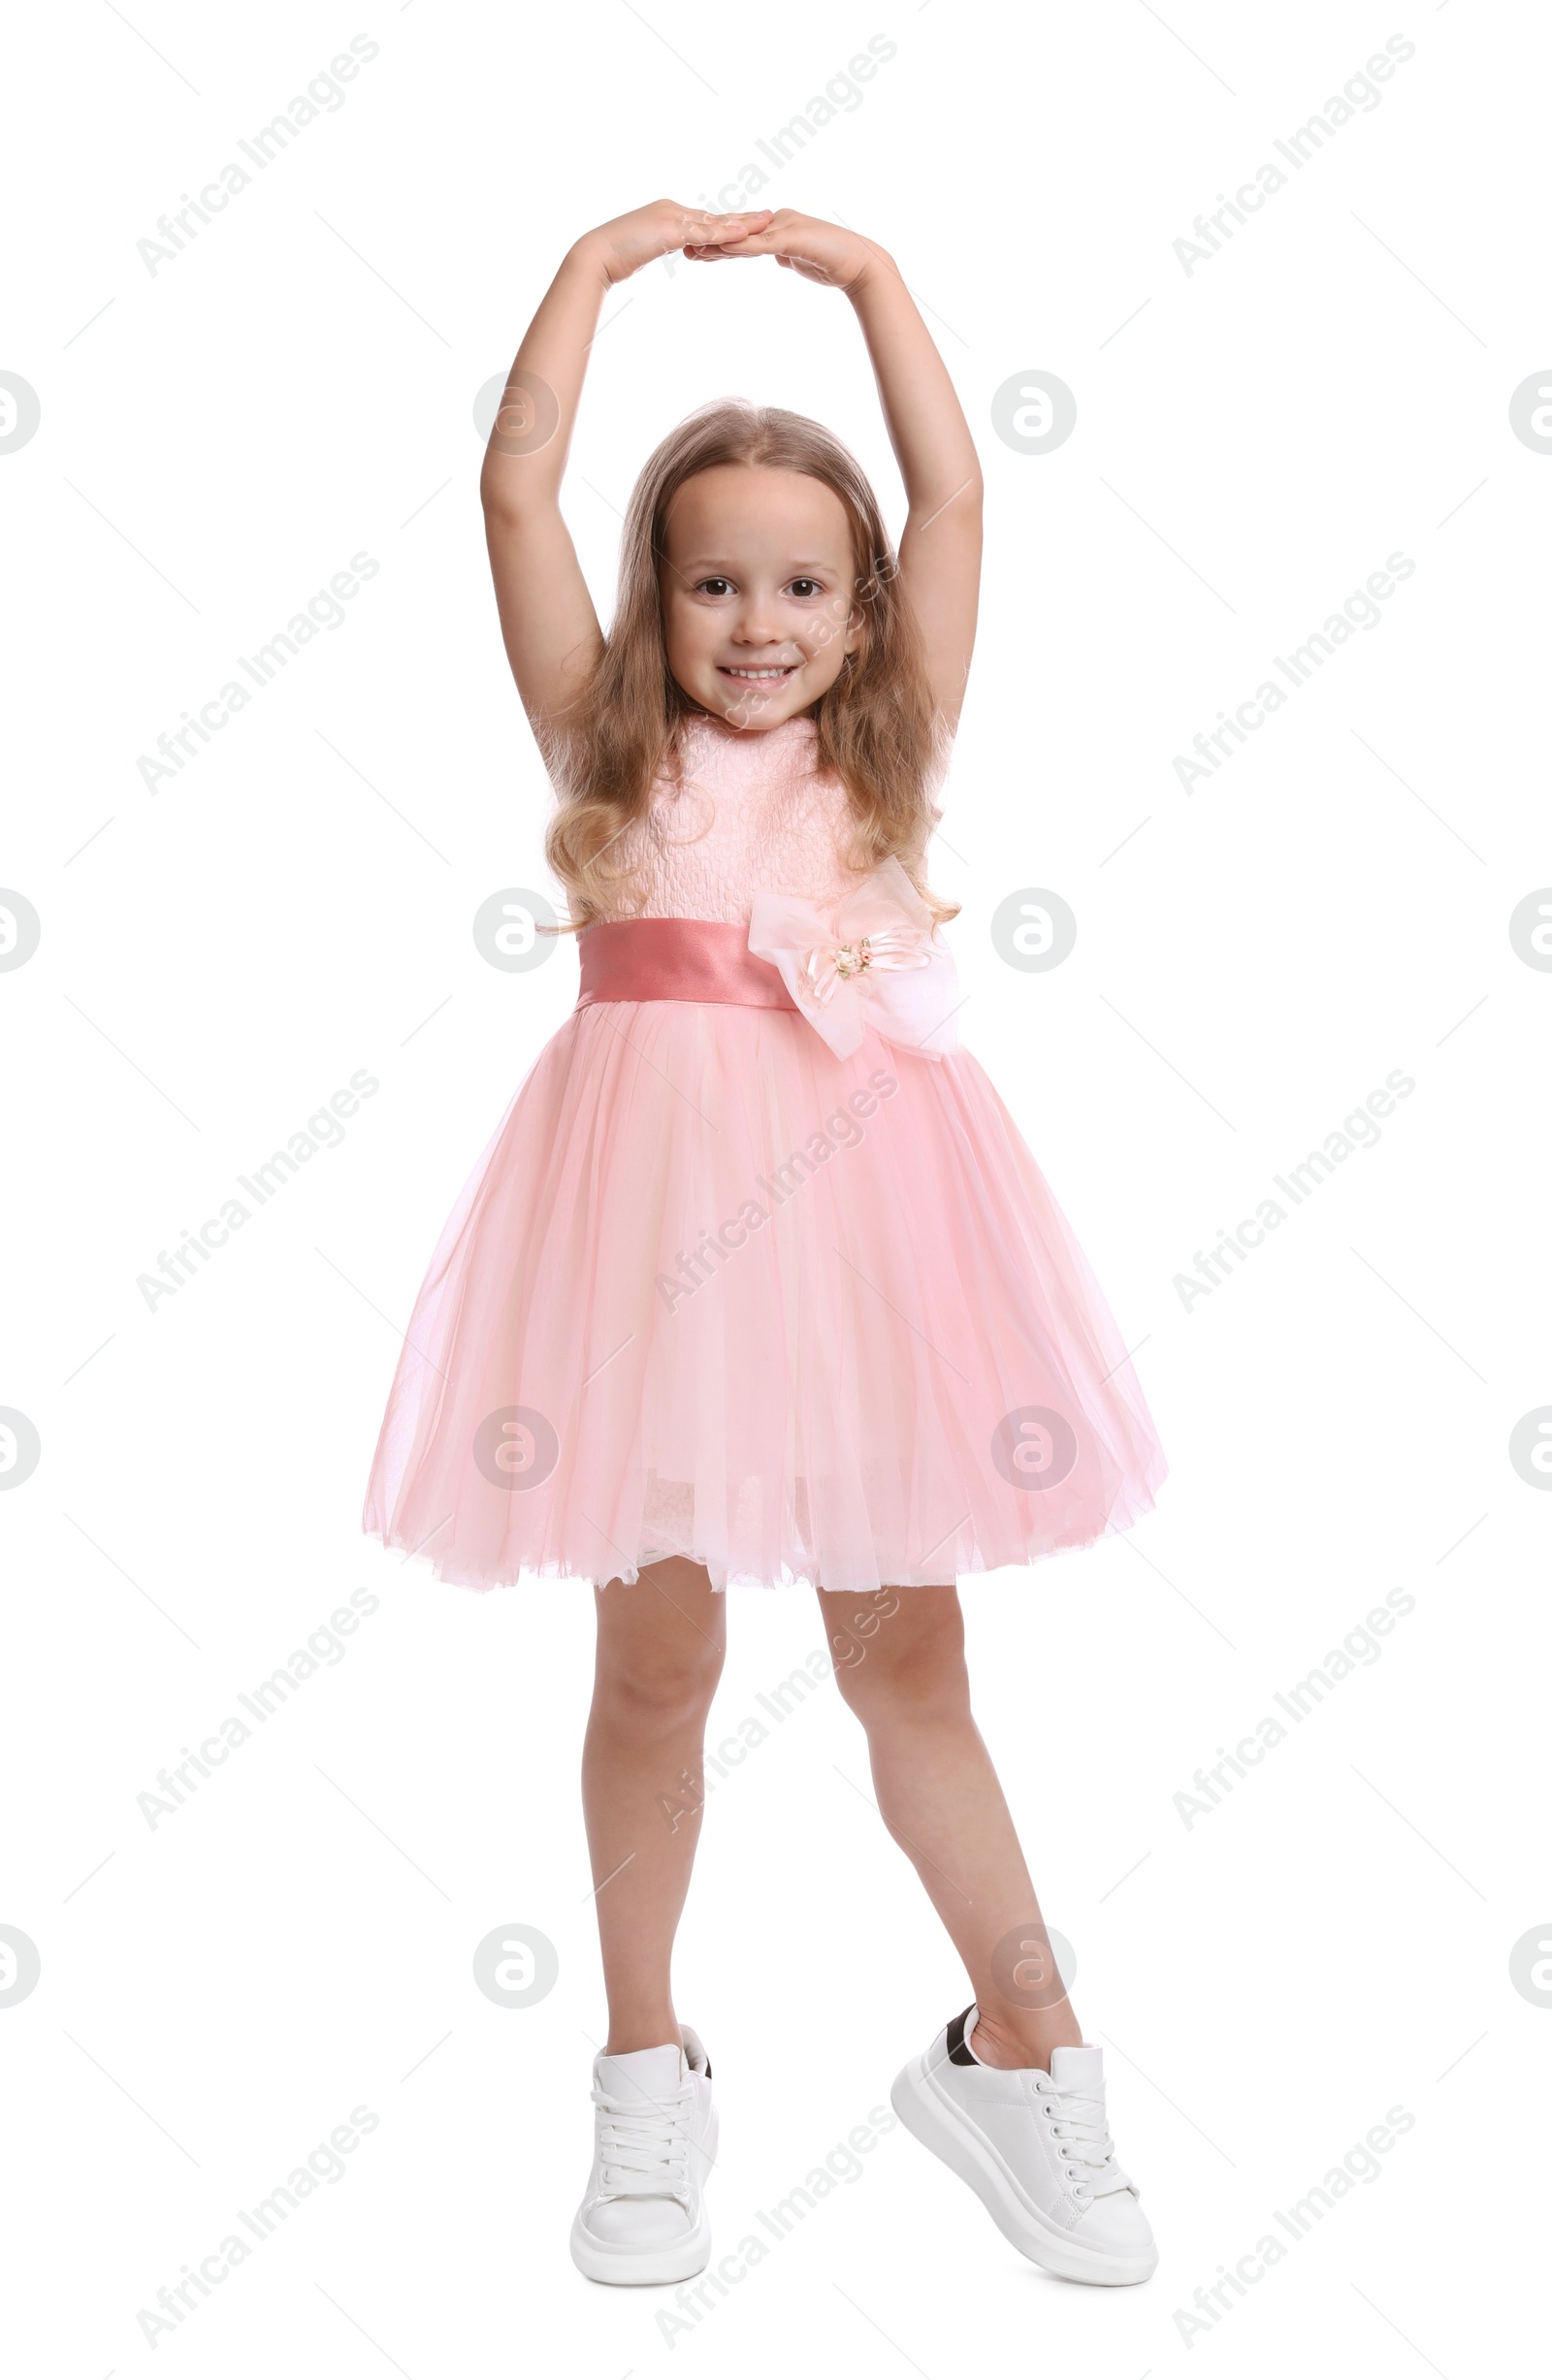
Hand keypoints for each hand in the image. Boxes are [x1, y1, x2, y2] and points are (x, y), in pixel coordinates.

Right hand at [582, 199, 774, 287]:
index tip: (749, 223)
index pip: (704, 221)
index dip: (728, 223)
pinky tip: (746, 233)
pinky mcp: (670, 230)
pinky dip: (726, 232)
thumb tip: (675, 252)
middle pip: (715, 216)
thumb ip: (661, 248)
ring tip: (768, 220)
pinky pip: (705, 232)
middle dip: (743, 217)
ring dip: (743, 221)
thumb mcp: (645, 252)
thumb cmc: (613, 259)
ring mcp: (672, 217)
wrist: (595, 256)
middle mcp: (673, 210)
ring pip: (714, 222)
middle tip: (769, 216)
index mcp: (668, 215)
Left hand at [683, 209, 887, 295]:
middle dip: (710, 240)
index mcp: (777, 227)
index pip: (742, 236)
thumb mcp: (802, 260)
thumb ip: (787, 254)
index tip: (693, 247)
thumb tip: (778, 257)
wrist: (860, 265)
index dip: (717, 241)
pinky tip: (722, 250)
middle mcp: (777, 221)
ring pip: (745, 236)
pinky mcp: (793, 238)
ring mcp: (785, 227)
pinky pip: (761, 245)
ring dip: (718, 243)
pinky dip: (741, 248)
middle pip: (738, 232)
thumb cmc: (834, 264)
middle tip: (681, 246)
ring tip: (693, 249)